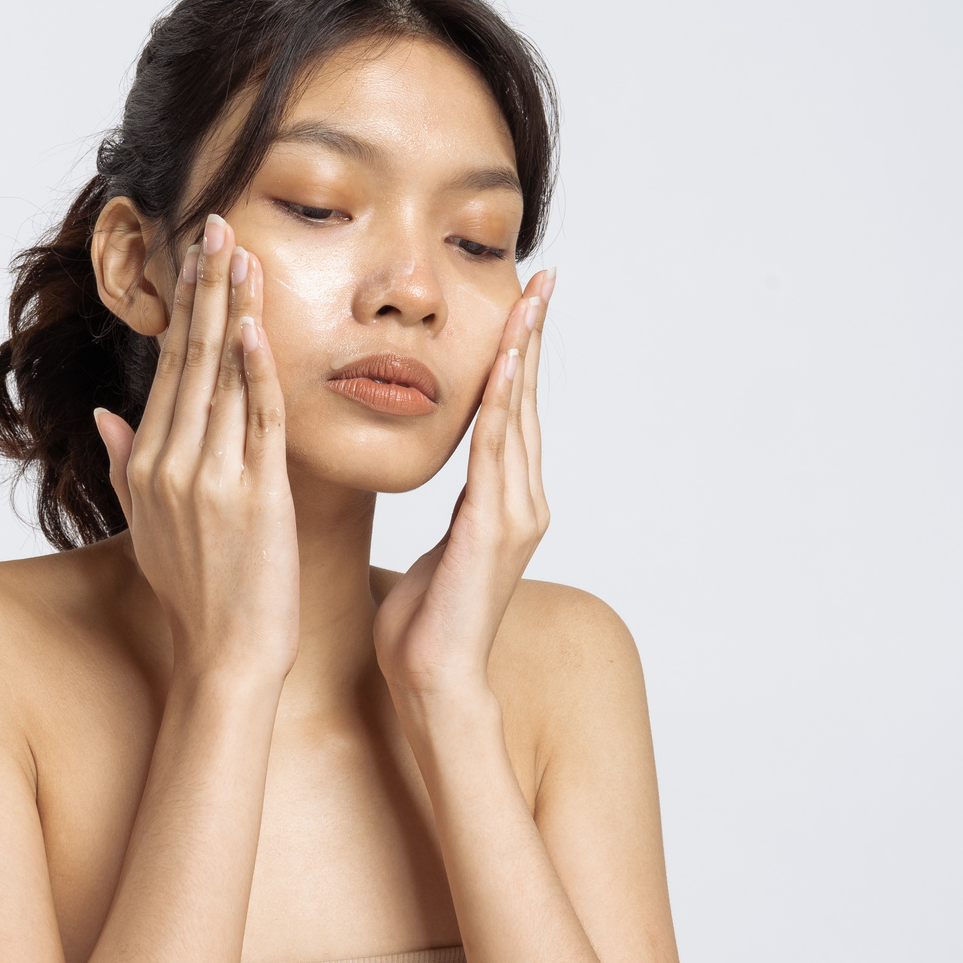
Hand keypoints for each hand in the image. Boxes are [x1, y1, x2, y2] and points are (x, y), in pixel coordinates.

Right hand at [95, 215, 298, 687]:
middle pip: (190, 359)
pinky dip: (257, 373)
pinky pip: (256, 422)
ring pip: (221, 379)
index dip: (184, 310)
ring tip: (241, 253)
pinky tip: (256, 328)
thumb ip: (127, 466)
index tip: (195, 258)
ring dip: (231, 311)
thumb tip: (108, 416)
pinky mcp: (253, 497)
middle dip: (204, 289)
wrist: (225, 656)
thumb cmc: (195, 596)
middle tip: (216, 225)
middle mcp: (172, 464)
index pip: (168, 371)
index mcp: (149, 466)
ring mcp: (210, 479)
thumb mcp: (148, 528)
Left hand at [373, 269, 555, 719]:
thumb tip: (419, 488)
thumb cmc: (419, 626)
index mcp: (500, 504)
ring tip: (529, 300)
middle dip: (533, 338)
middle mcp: (519, 502)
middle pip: (525, 402)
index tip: (519, 305)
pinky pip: (496, 454)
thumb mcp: (428, 553)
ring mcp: (514, 515)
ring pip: (518, 417)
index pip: (509, 414)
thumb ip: (442, 516)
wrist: (430, 684)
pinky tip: (502, 366)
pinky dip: (501, 406)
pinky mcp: (495, 530)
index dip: (515, 358)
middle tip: (542, 278)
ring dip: (522, 355)